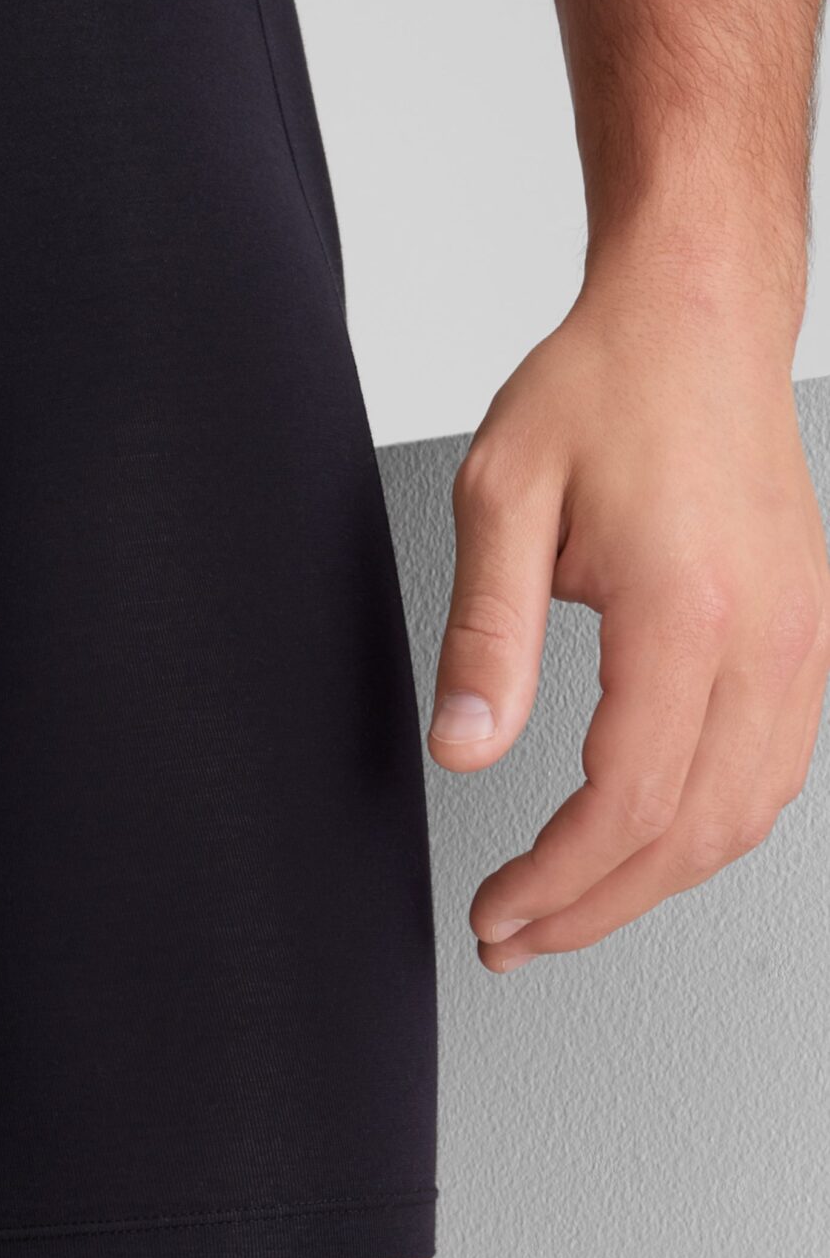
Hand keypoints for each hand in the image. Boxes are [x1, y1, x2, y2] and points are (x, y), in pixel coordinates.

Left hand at [428, 263, 829, 971]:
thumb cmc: (603, 388)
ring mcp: (802, 639)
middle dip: (599, 906)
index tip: (498, 911)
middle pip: (696, 832)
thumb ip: (486, 634)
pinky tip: (646, 844)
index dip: (560, 880)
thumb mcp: (501, 496)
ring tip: (566, 907)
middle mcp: (765, 635)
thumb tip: (462, 751)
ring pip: (747, 815)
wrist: (695, 321)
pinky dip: (708, 829)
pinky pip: (774, 770)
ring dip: (656, 880)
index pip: (631, 798)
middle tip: (516, 936)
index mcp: (686, 608)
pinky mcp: (807, 635)